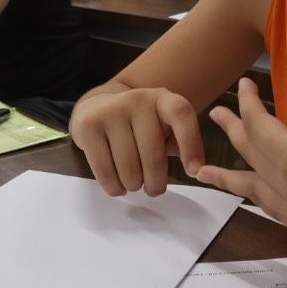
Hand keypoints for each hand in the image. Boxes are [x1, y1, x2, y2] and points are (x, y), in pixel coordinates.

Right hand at [71, 87, 204, 196]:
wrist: (97, 107)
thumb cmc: (137, 125)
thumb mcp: (163, 125)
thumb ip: (180, 143)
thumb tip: (197, 171)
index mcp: (162, 98)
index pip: (182, 114)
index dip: (191, 145)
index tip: (194, 173)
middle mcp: (137, 99)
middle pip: (153, 155)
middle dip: (156, 182)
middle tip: (154, 189)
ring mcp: (111, 111)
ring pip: (129, 168)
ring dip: (134, 185)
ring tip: (134, 184)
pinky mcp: (89, 126)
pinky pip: (105, 170)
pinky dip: (114, 186)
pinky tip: (118, 186)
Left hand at [197, 81, 286, 284]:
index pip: (259, 126)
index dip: (249, 103)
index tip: (245, 83)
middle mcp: (286, 191)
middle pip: (249, 155)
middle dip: (232, 131)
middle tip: (214, 115)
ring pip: (251, 189)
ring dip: (228, 173)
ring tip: (205, 170)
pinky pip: (269, 210)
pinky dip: (254, 198)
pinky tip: (257, 198)